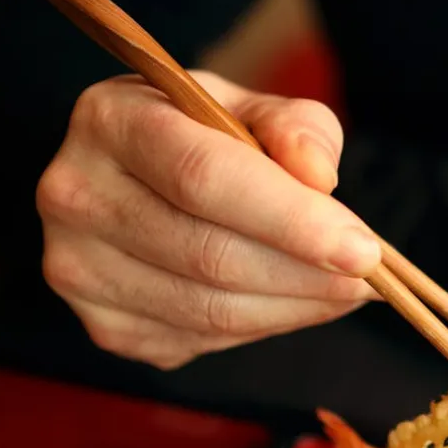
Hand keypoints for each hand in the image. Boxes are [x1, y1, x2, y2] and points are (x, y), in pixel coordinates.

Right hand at [36, 71, 381, 368]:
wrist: (132, 175)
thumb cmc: (199, 134)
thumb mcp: (248, 107)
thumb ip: (295, 128)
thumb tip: (319, 177)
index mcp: (110, 120)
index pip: (204, 178)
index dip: (291, 220)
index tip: (364, 251)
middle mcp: (75, 195)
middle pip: (209, 256)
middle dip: (307, 274)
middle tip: (371, 278)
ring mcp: (78, 269)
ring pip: (209, 311)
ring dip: (295, 308)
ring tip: (346, 290)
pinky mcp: (101, 323)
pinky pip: (200, 340)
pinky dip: (264, 326)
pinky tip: (294, 301)